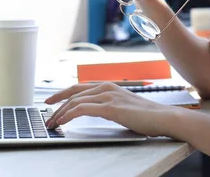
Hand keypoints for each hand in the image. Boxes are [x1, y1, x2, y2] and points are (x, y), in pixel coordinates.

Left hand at [44, 82, 173, 136]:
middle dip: (57, 105)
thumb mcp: (122, 106)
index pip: (79, 88)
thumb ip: (108, 105)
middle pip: (73, 93)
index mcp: (108, 86)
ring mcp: (107, 96)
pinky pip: (82, 109)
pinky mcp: (109, 107)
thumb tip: (94, 110)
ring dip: (60, 113)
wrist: (162, 117)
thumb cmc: (146, 115)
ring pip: (75, 101)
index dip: (62, 94)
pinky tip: (63, 121)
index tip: (51, 101)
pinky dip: (69, 115)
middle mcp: (106, 87)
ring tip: (53, 123)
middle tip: (47, 116)